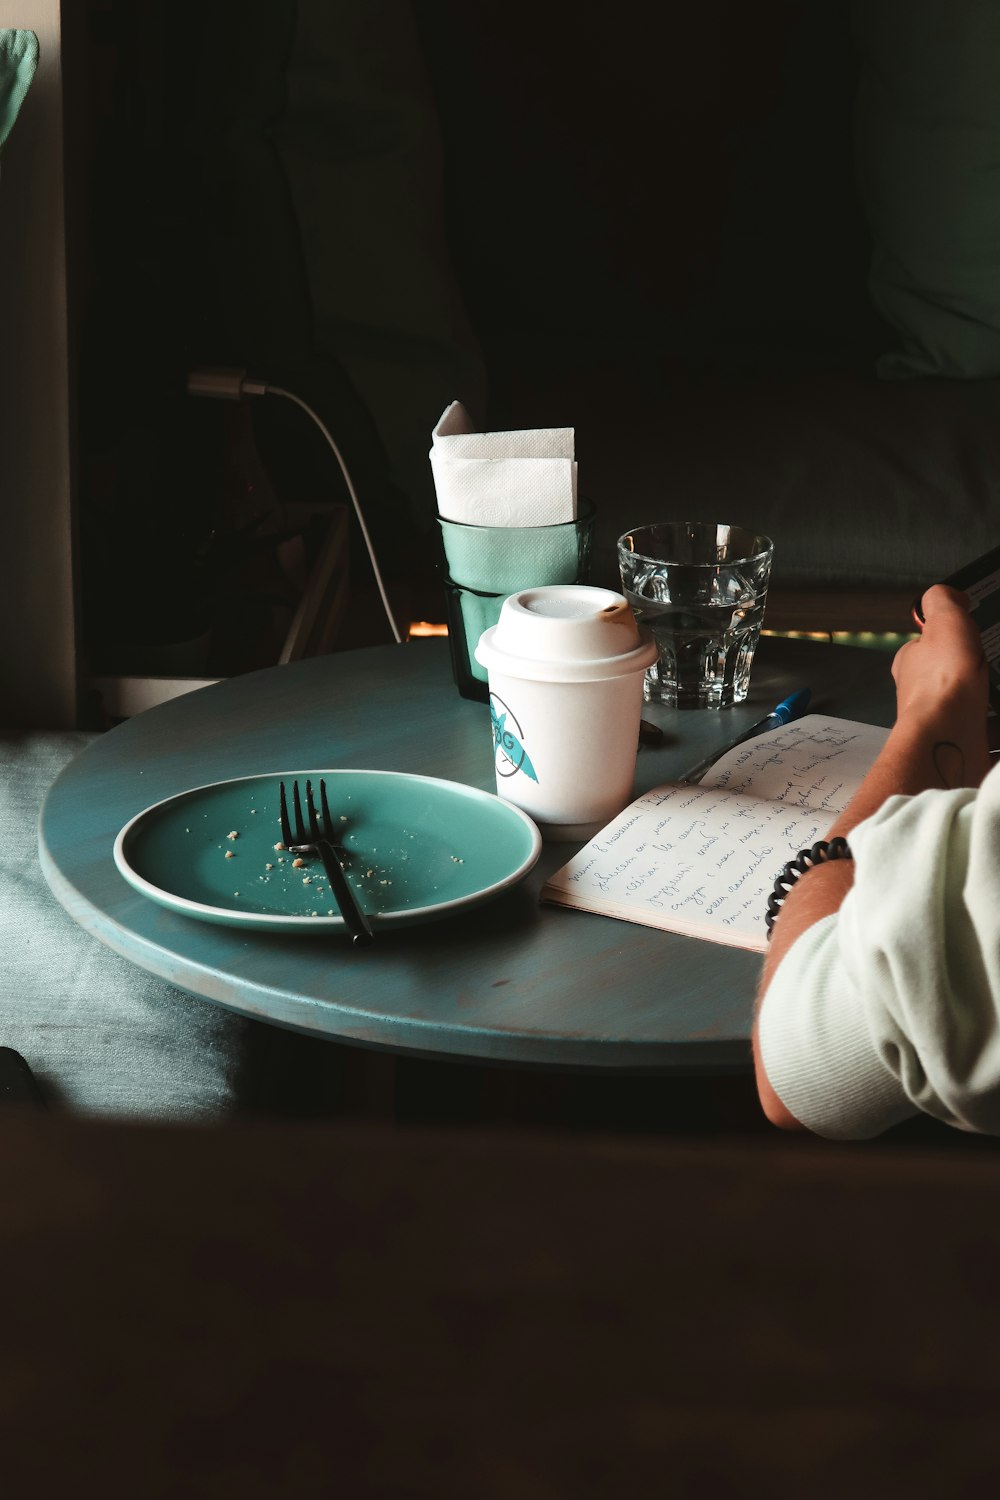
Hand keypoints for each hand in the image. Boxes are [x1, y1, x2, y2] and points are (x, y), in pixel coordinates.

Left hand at [892, 585, 989, 783]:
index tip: (982, 630)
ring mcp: (948, 720)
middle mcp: (927, 693)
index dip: (958, 636)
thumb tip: (948, 593)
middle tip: (999, 662)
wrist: (948, 739)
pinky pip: (992, 732)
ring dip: (996, 695)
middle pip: (961, 674)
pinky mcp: (968, 742)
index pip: (932, 643)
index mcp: (915, 663)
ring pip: (979, 704)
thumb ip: (942, 600)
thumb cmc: (941, 684)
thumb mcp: (943, 621)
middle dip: (986, 668)